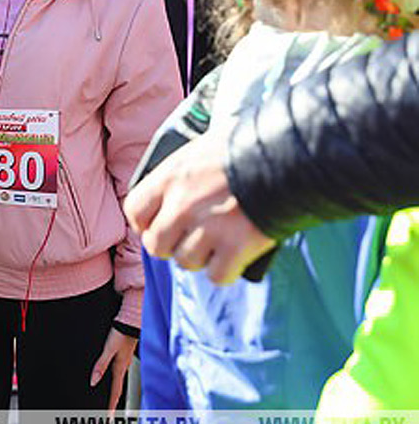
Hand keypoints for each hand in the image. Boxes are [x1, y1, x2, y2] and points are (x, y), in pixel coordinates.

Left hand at [90, 327, 137, 413]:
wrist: (130, 321)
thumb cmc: (120, 333)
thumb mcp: (108, 350)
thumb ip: (101, 365)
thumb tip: (93, 381)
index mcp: (119, 369)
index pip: (115, 393)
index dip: (110, 407)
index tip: (107, 420)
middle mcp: (122, 368)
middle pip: (117, 391)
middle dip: (112, 404)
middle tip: (107, 417)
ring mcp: (124, 363)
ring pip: (118, 383)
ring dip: (113, 394)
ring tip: (109, 404)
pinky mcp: (123, 356)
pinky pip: (119, 374)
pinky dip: (115, 382)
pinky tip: (110, 381)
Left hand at [124, 131, 274, 284]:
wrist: (289, 156)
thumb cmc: (247, 147)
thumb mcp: (202, 149)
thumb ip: (182, 174)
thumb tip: (174, 192)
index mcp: (170, 177)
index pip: (135, 211)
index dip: (145, 223)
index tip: (157, 225)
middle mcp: (182, 205)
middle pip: (156, 245)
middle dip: (171, 246)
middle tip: (189, 239)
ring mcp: (208, 228)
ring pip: (186, 262)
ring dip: (200, 258)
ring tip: (216, 244)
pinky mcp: (236, 247)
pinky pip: (217, 276)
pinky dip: (226, 271)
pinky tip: (235, 257)